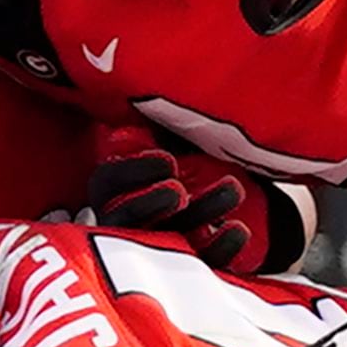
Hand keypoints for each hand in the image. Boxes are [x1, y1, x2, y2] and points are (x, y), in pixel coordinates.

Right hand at [86, 127, 314, 273]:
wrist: (238, 186)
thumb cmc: (196, 151)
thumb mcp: (174, 132)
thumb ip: (163, 119)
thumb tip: (162, 81)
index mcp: (117, 188)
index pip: (107, 184)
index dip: (131, 174)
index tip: (166, 161)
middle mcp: (132, 221)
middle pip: (128, 218)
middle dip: (150, 205)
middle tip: (177, 190)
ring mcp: (163, 247)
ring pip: (168, 239)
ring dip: (199, 214)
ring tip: (232, 190)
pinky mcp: (193, 266)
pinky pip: (201, 265)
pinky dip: (220, 250)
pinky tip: (237, 229)